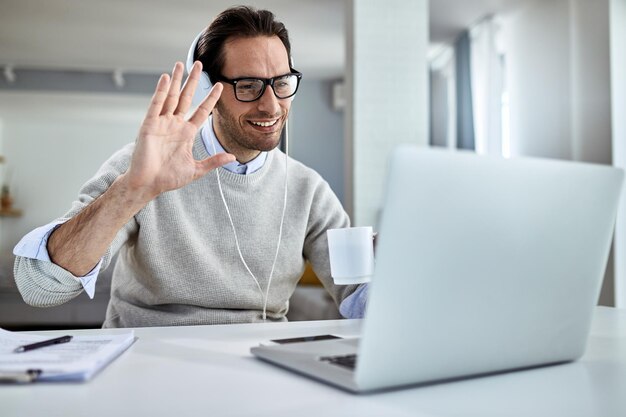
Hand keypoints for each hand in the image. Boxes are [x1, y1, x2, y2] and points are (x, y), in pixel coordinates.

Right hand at [122, 61, 234, 201]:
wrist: (148, 184)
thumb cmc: (168, 178)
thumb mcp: (196, 169)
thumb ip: (213, 162)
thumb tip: (233, 158)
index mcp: (186, 133)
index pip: (202, 111)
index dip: (210, 99)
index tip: (220, 87)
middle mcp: (174, 124)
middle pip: (186, 97)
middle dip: (193, 81)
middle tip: (199, 64)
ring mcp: (162, 123)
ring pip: (171, 96)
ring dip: (176, 80)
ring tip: (181, 63)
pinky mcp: (149, 125)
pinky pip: (156, 105)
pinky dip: (160, 91)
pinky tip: (165, 78)